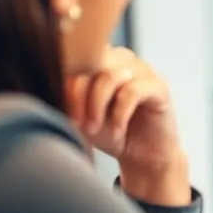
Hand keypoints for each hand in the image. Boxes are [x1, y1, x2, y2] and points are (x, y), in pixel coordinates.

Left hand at [67, 47, 188, 205]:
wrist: (141, 156)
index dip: (66, 83)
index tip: (62, 112)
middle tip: (77, 123)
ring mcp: (143, 70)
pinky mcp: (160, 87)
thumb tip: (52, 84)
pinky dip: (120, 114)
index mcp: (102, 59)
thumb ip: (68, 96)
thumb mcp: (80, 115)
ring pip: (111, 76)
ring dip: (97, 105)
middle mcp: (123, 59)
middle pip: (92, 63)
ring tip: (94, 128)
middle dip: (79, 96)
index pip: (78, 57)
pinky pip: (133, 91)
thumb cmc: (109, 132)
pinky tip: (118, 130)